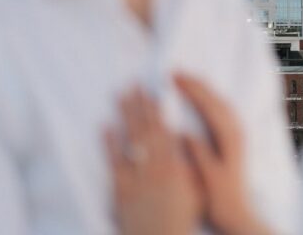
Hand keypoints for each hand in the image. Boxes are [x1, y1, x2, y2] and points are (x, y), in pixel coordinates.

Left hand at [105, 88, 202, 234]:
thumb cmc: (183, 218)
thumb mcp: (197, 189)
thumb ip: (193, 163)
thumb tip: (186, 136)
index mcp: (174, 165)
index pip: (163, 128)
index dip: (157, 108)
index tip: (153, 89)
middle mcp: (154, 167)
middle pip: (145, 128)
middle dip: (139, 104)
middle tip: (133, 83)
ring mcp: (137, 177)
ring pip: (130, 140)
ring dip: (124, 115)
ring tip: (119, 95)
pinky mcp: (121, 190)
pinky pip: (114, 162)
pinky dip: (109, 143)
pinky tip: (105, 126)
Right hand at [175, 75, 273, 234]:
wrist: (239, 215)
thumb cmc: (222, 200)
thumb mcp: (208, 177)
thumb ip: (199, 153)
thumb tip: (184, 133)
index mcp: (230, 137)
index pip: (209, 104)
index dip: (191, 89)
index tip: (174, 78)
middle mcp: (236, 130)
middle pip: (215, 98)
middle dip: (196, 83)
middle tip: (175, 73)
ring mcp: (237, 133)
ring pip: (219, 101)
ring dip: (203, 89)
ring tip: (185, 80)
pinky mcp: (235, 138)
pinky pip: (220, 109)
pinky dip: (208, 99)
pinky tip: (200, 99)